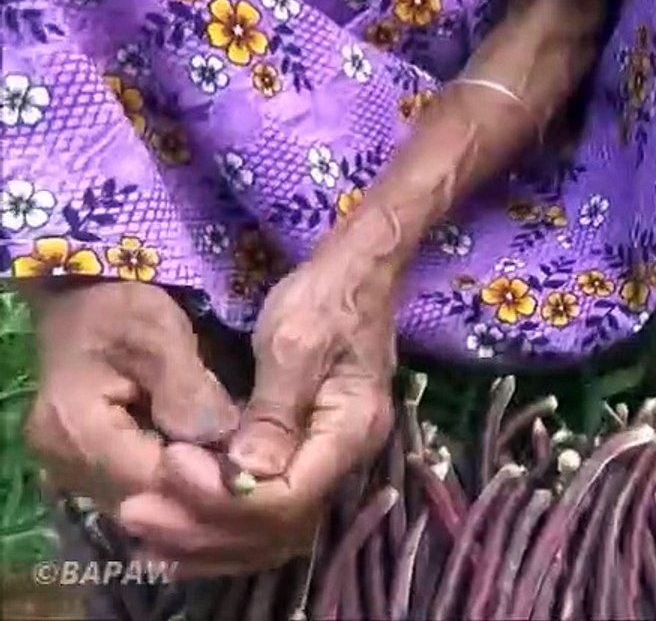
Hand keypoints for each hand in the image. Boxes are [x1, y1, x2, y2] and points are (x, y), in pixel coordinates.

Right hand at [22, 281, 237, 511]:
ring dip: (193, 494)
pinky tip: (212, 468)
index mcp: (76, 431)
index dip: (209, 481)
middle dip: (206, 494)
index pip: (153, 482)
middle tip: (258, 474)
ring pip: (145, 506)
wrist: (83, 301)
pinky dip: (177, 485)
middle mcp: (64, 464)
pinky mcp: (86, 469)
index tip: (257, 466)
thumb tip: (224, 443)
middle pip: (148, 504)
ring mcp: (71, 471)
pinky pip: (138, 492)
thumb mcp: (161, 334)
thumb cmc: (122, 310)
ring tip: (240, 470)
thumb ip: (190, 392)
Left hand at [118, 248, 397, 576]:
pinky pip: (268, 516)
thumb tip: (245, 473)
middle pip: (278, 528)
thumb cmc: (323, 298)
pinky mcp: (308, 461)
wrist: (354, 277)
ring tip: (145, 537)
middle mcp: (347, 460)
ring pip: (272, 534)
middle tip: (136, 512)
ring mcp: (330, 465)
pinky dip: (223, 531)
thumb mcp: (293, 342)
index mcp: (350, 430)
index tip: (171, 465)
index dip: (225, 497)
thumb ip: (273, 411)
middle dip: (204, 528)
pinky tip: (179, 533)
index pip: (289, 497)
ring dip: (208, 541)